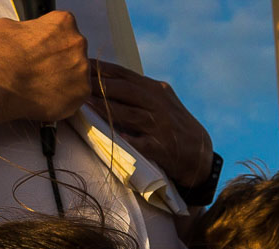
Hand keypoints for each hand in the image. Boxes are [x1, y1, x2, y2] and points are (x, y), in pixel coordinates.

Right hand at [0, 13, 89, 122]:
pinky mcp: (82, 92)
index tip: (43, 54)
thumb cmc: (1, 56)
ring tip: (42, 87)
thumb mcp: (8, 27)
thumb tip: (24, 37)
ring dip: (64, 81)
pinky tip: (47, 98)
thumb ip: (27, 30)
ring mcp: (82, 69)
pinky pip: (77, 96)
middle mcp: (78, 43)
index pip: (65, 31)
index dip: (52, 44)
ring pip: (77, 75)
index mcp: (63, 22)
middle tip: (43, 72)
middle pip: (74, 53)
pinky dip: (64, 99)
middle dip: (61, 62)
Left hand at [88, 60, 212, 187]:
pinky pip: (143, 143)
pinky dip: (130, 140)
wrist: (201, 155)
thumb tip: (107, 83)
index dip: (103, 69)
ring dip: (106, 108)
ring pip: (130, 114)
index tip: (82, 64)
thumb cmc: (174, 128)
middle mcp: (159, 104)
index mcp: (156, 91)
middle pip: (126, 90)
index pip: (125, 76)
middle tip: (78, 81)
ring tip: (85, 103)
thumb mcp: (161, 104)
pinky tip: (115, 136)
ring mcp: (161, 126)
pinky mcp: (162, 148)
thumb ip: (139, 94)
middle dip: (101, 84)